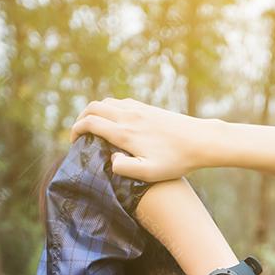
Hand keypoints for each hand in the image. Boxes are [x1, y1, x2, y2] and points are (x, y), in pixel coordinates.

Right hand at [69, 97, 213, 181]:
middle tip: (79, 133)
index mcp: (125, 132)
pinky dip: (109, 108)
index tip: (74, 142)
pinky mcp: (148, 108)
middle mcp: (129, 116)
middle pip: (94, 107)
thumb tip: (110, 159)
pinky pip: (120, 102)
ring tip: (93, 127)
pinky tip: (114, 121)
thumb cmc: (176, 161)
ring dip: (95, 112)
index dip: (76, 130)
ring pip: (106, 102)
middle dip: (80, 118)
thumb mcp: (150, 172)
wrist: (201, 140)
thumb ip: (125, 168)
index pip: (90, 123)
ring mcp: (139, 109)